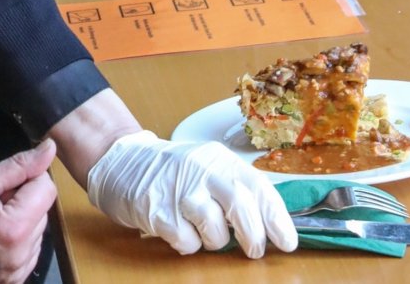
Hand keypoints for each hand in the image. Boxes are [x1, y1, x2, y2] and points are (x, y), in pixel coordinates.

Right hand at [0, 139, 57, 283]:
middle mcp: (24, 252)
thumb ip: (18, 165)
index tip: (4, 183)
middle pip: (43, 208)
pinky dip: (19, 236)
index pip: (46, 188)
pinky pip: (31, 247)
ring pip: (38, 227)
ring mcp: (22, 268)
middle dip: (23, 198)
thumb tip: (50, 147)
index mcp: (16, 228)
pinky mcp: (18, 276)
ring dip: (22, 217)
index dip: (27, 177)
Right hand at [86, 131, 297, 257]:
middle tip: (253, 250)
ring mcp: (177, 189)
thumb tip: (271, 223)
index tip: (288, 242)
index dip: (277, 218)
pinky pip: (186, 242)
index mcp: (218, 159)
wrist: (121, 161)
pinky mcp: (156, 210)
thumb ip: (235, 188)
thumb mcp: (206, 168)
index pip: (257, 186)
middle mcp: (200, 170)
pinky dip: (188, 244)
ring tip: (203, 233)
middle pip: (240, 206)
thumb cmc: (172, 171)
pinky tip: (179, 231)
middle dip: (253, 236)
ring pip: (214, 230)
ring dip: (215, 241)